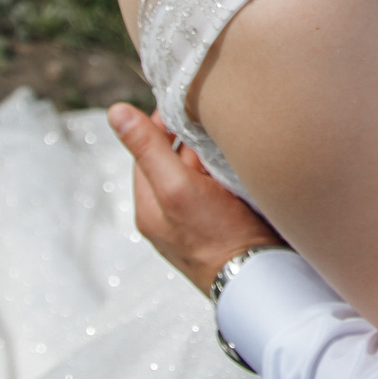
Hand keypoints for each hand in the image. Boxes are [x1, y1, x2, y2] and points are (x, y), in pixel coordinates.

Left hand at [109, 103, 283, 295]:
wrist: (261, 277)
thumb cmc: (217, 239)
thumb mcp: (177, 187)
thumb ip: (149, 150)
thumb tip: (116, 113)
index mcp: (149, 207)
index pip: (147, 151)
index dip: (161, 123)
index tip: (181, 101)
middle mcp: (169, 214)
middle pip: (174, 160)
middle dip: (191, 139)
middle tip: (213, 118)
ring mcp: (197, 221)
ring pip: (199, 172)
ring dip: (212, 153)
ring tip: (231, 136)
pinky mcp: (224, 223)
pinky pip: (220, 186)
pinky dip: (228, 170)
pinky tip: (243, 163)